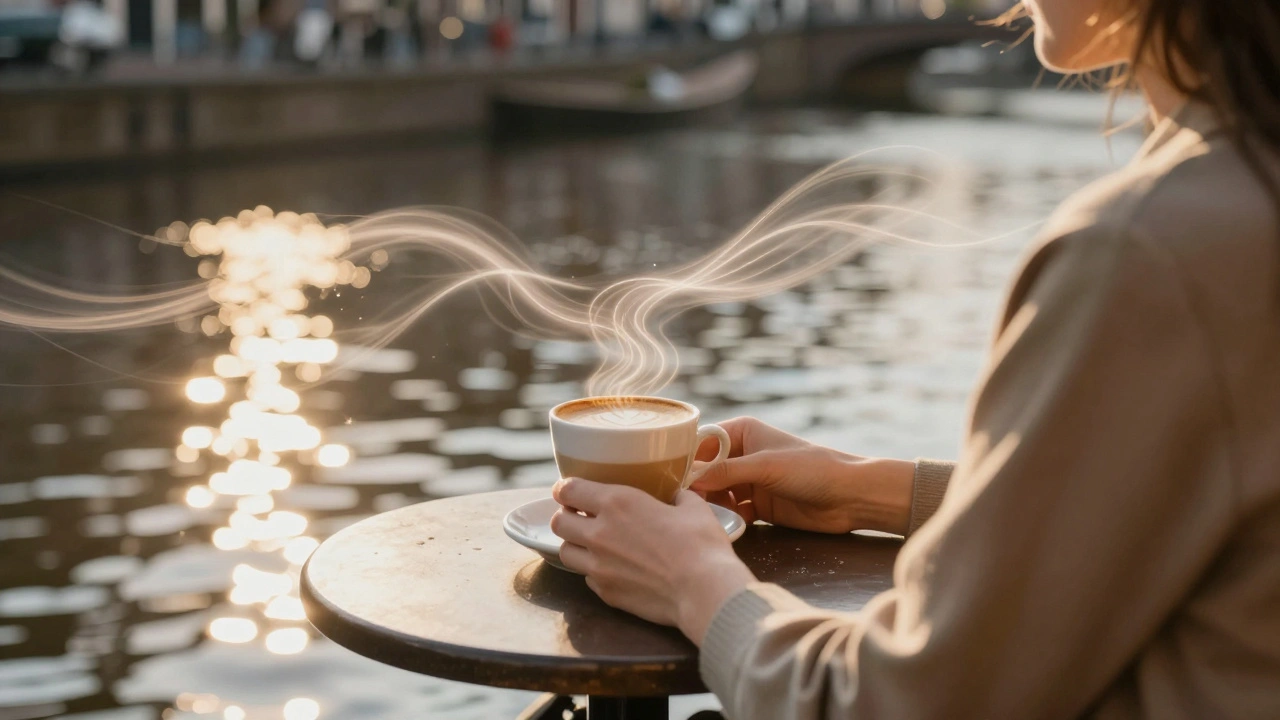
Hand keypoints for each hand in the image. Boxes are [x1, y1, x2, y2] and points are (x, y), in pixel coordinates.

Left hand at [551, 478, 754, 644]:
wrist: (704, 591)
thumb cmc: (701, 544)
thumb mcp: (693, 508)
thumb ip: (678, 497)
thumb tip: (678, 496)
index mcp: (617, 503)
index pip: (568, 490)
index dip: (564, 489)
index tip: (569, 491)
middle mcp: (599, 533)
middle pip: (558, 522)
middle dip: (565, 517)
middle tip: (580, 518)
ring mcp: (599, 566)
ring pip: (564, 552)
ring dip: (575, 545)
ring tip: (592, 545)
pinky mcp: (605, 592)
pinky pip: (587, 578)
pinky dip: (594, 572)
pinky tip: (612, 569)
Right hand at [691, 417, 915, 535]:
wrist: (850, 496)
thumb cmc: (811, 468)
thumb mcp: (765, 466)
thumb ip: (726, 472)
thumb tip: (689, 481)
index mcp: (742, 432)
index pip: (702, 442)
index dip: (685, 458)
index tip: (665, 476)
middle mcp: (742, 455)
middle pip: (706, 470)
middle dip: (694, 485)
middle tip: (678, 502)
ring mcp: (750, 481)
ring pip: (716, 493)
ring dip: (708, 505)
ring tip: (698, 516)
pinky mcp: (758, 506)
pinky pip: (731, 511)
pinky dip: (725, 518)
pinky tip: (720, 526)